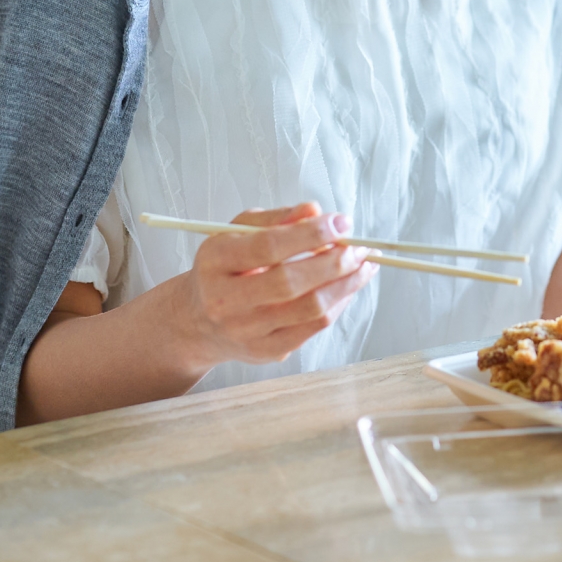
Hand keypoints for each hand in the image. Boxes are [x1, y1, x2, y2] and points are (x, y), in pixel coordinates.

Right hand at [174, 202, 377, 366]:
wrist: (198, 319)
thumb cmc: (225, 267)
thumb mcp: (239, 231)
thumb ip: (278, 218)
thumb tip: (315, 211)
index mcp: (216, 260)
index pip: (268, 246)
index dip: (311, 234)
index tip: (342, 223)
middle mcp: (225, 300)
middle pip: (290, 283)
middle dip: (335, 263)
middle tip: (360, 247)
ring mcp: (245, 331)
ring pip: (309, 310)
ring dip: (345, 286)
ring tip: (363, 266)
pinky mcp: (265, 351)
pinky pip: (312, 329)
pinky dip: (337, 305)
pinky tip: (348, 288)